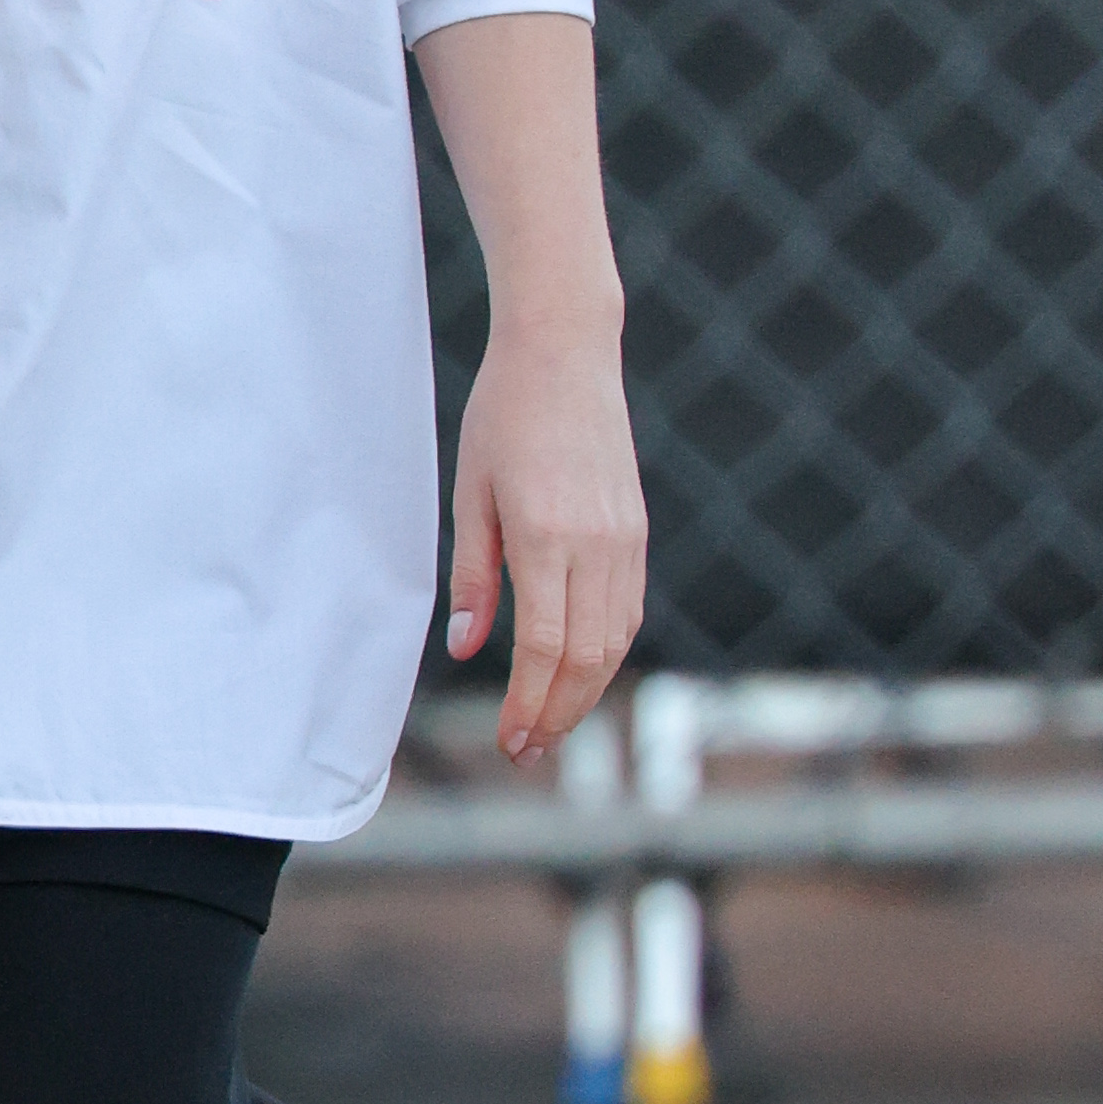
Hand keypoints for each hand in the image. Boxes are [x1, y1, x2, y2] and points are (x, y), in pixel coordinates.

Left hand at [446, 315, 647, 762]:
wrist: (566, 352)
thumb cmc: (504, 415)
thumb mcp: (472, 493)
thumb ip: (473, 575)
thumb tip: (465, 646)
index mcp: (547, 536)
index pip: (544, 647)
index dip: (529, 704)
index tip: (510, 741)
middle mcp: (596, 544)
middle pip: (586, 658)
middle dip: (557, 714)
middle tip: (526, 751)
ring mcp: (624, 539)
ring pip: (616, 641)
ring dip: (585, 692)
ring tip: (550, 723)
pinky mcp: (637, 531)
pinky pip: (628, 609)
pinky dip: (607, 652)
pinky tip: (579, 670)